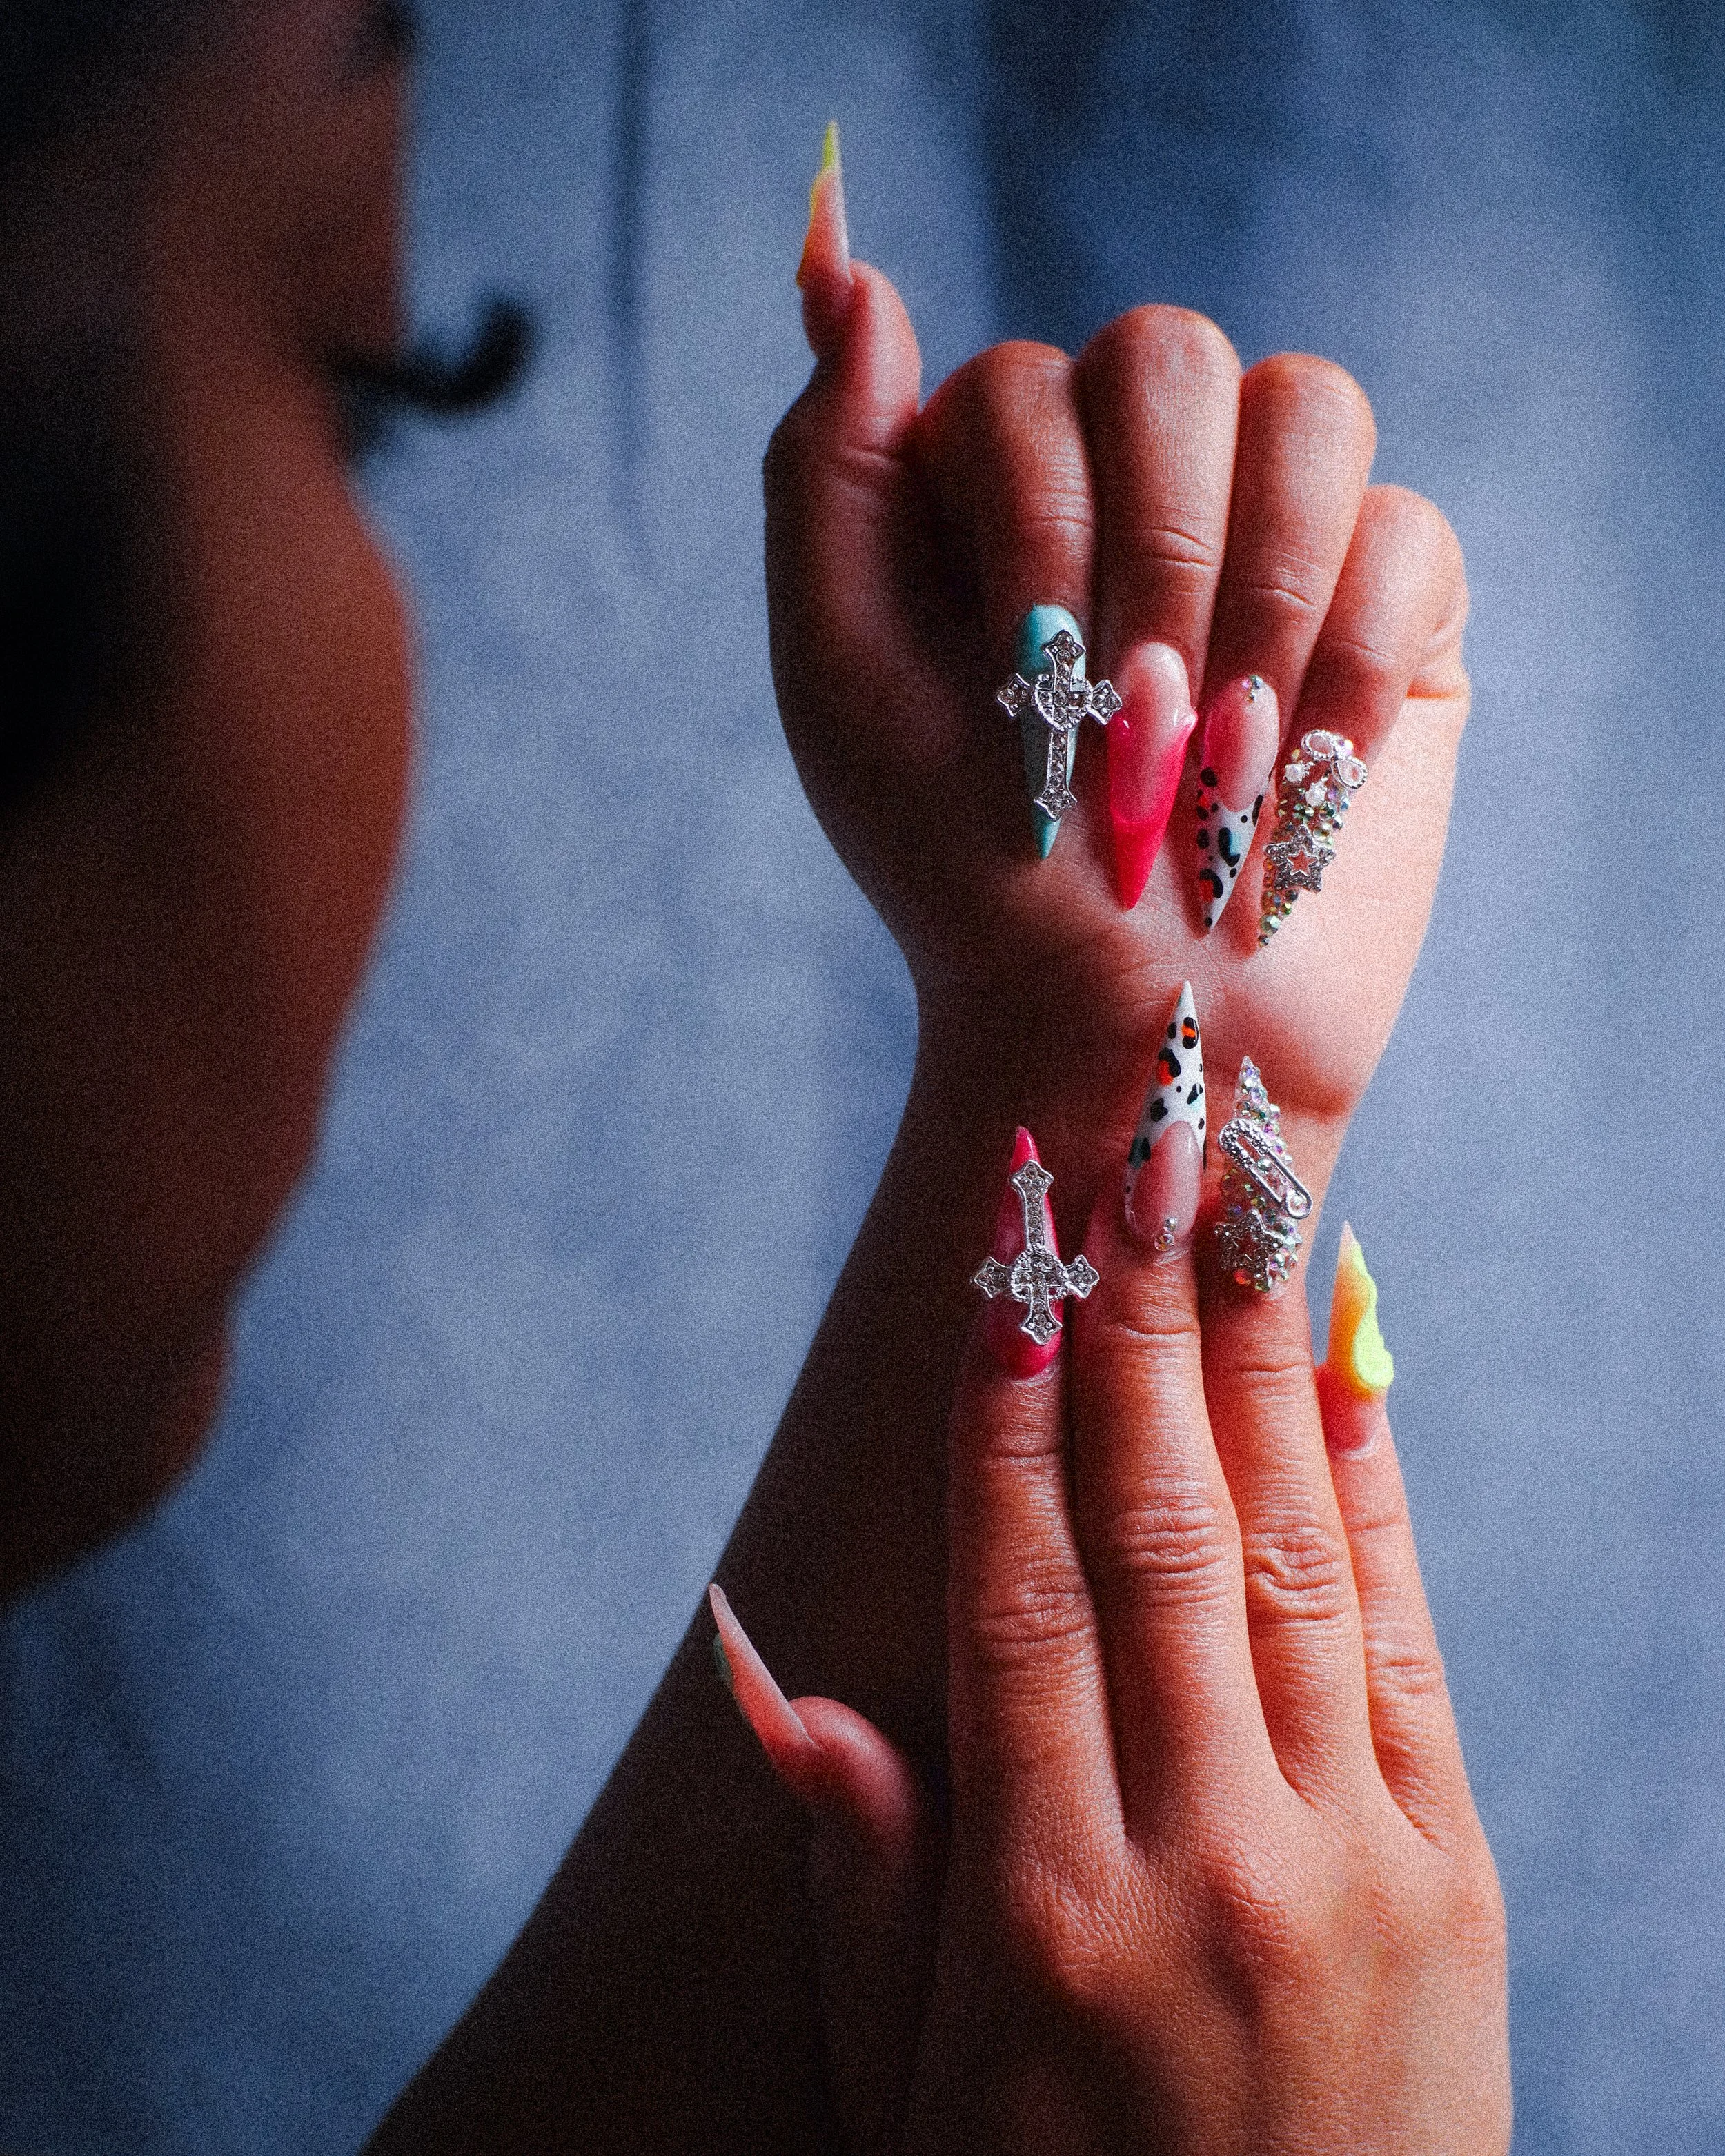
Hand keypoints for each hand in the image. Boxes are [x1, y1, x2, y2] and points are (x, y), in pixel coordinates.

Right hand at [715, 1168, 1509, 2154]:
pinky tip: (1345, 1362)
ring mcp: (1354, 1864)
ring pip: (1280, 1552)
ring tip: (1225, 1198)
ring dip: (1245, 1357)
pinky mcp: (1453, 1879)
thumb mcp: (904, 2088)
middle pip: (1155, 1529)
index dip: (1005, 1403)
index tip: (1001, 1250)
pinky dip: (1367, 1489)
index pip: (1020, 1587)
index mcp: (1046, 1912)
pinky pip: (1399, 1642)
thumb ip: (858, 1864)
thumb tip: (755, 1659)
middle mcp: (1208, 1861)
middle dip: (1131, 1319)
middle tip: (1121, 1148)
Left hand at [766, 173, 1467, 1198]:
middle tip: (1133, 727)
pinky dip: (1355, 662)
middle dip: (1152, 557)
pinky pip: (1412, 532)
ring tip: (1221, 759)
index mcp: (999, 491)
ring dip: (1260, 601)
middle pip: (1174, 356)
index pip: (1026, 381)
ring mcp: (1272, 537)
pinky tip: (1302, 771)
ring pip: (1311, 406)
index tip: (1024, 683)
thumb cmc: (962, 872)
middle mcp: (1137, 484)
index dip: (1038, 524)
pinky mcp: (1394, 609)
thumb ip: (827, 472)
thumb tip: (856, 277)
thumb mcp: (844, 680)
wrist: (1123, 1027)